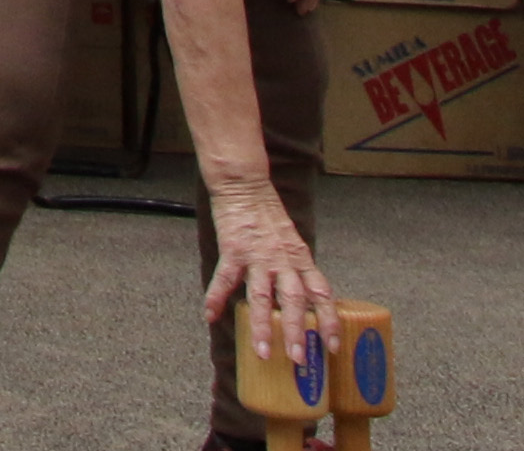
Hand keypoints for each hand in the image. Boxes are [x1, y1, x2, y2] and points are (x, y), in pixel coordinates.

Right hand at [200, 168, 336, 375]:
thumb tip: (301, 297)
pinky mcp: (233, 250)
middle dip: (297, 332)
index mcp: (300, 259)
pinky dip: (216, 298)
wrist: (244, 183)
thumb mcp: (290, 241)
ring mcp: (258, 256)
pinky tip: (209, 316)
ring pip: (263, 296)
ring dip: (263, 326)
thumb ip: (295, 267)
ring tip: (261, 351)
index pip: (322, 293)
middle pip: (294, 301)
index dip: (328, 320)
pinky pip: (225, 279)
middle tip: (299, 360)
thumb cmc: (266, 213)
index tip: (333, 346)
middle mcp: (283, 261)